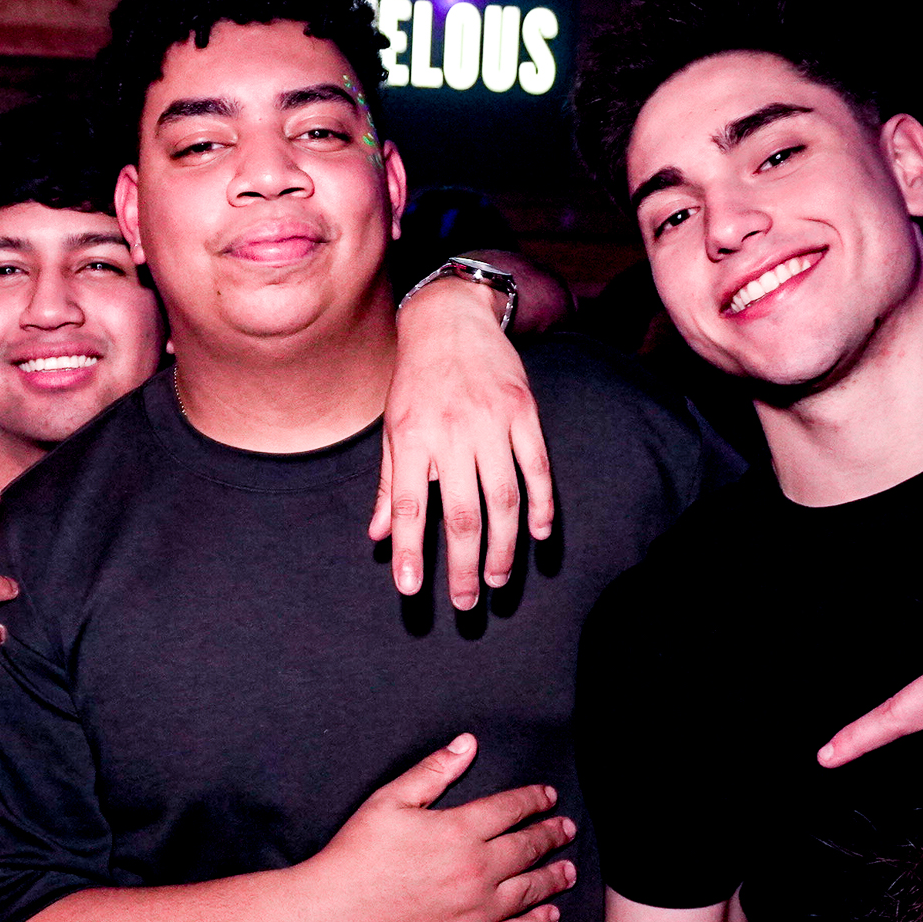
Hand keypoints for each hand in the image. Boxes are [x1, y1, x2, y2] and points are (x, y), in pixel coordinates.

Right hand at [304, 732, 574, 921]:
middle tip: (566, 828)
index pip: (511, 808)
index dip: (533, 799)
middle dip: (551, 834)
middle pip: (528, 847)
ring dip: (554, 877)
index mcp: (460, 830)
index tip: (547, 796)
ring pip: (530, 890)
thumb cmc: (355, 857)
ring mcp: (477, 911)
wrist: (333, 920)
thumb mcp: (389, 801)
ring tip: (569, 870)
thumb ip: (433, 772)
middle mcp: (478, 870)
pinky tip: (549, 916)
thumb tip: (468, 744)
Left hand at [374, 273, 554, 609]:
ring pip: (504, 499)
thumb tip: (379, 537)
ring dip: (504, 547)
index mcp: (410, 437)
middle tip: (468, 603)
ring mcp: (491, 422)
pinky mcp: (523, 412)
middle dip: (464, 565)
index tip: (411, 590)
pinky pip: (537, 468)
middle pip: (462, 514)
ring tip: (499, 581)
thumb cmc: (415, 381)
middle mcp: (450, 432)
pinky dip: (542, 505)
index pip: (409, 505)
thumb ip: (388, 485)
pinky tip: (539, 536)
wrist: (450, 318)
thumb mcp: (392, 428)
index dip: (410, 551)